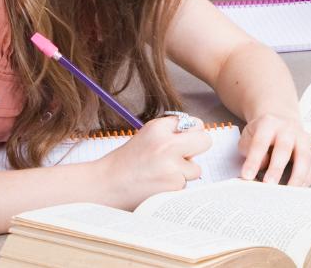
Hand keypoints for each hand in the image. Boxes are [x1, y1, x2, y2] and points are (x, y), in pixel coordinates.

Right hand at [97, 116, 211, 207]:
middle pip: (205, 140)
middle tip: (184, 155)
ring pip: (195, 168)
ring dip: (183, 172)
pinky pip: (185, 185)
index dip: (190, 133)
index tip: (183, 139)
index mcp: (158, 128)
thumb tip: (198, 132)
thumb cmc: (125, 162)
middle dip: (198, 147)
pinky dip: (174, 186)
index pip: (194, 123)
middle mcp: (167, 145)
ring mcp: (172, 168)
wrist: (105, 186)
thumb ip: (170, 132)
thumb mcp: (146, 136)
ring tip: (159, 174)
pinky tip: (156, 185)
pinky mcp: (173, 187)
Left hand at [238, 112, 310, 185]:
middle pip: (284, 149)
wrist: (281, 118)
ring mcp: (302, 138)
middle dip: (276, 168)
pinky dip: (308, 177)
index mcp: (269, 124)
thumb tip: (261, 166)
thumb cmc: (262, 132)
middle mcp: (288, 129)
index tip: (247, 176)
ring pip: (303, 157)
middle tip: (269, 185)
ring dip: (297, 176)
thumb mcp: (248, 135)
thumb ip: (249, 149)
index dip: (253, 160)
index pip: (260, 143)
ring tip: (288, 191)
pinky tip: (300, 188)